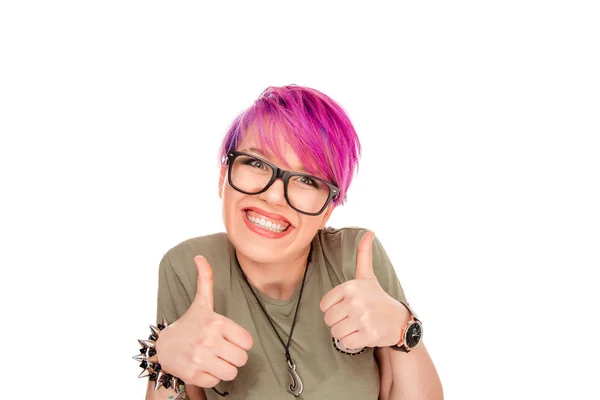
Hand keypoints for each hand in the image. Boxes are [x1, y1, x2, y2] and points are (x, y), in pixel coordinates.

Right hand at [155, 256, 253, 387]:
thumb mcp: (201, 302)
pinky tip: (204, 367)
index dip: (241, 343)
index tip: (230, 339)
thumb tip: (200, 257)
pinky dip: (212, 378)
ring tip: (215, 360)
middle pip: (242, 359)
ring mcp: (201, 359)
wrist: (164, 347)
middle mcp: (209, 340)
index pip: (248, 342)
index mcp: (217, 323)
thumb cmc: (190, 324)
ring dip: (225, 369)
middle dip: (234, 357)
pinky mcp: (194, 375)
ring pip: (232, 373)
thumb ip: (206, 280)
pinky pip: (217, 382)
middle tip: (222, 351)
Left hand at [319, 231, 408, 349]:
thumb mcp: (367, 275)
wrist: (399, 320)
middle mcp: (355, 301)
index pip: (324, 306)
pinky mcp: (367, 335)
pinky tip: (363, 334)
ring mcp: (362, 319)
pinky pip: (346, 343)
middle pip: (329, 320)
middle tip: (354, 318)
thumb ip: (363, 254)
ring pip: (336, 333)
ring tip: (358, 325)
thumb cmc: (377, 297)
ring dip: (345, 333)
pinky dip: (353, 342)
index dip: (334, 309)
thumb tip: (369, 232)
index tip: (347, 307)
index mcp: (350, 287)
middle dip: (339, 322)